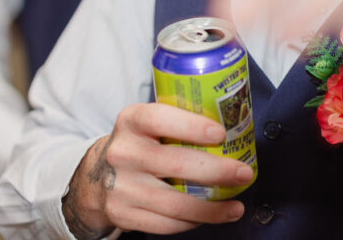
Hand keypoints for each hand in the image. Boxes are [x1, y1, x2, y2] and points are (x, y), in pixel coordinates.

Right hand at [61, 103, 252, 237]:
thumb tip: (236, 125)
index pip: (160, 119)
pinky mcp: (123, 214)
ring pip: (173, 203)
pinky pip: (164, 224)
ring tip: (236, 207)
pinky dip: (192, 222)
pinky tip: (210, 215)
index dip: (192, 126)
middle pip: (175, 164)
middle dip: (216, 171)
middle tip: (244, 174)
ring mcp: (120, 186)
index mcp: (132, 120)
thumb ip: (181, 119)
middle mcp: (123, 152)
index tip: (221, 133)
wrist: (97, 174)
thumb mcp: (150, 122)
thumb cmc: (141, 142)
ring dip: (211, 208)